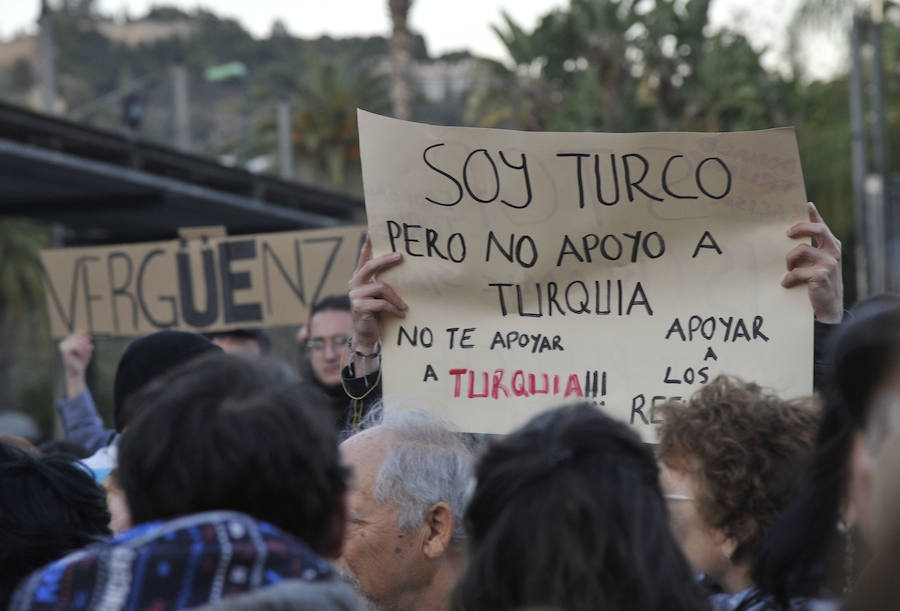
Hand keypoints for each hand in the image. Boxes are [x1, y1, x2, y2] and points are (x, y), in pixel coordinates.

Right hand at [59, 329, 92, 397]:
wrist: (77, 372)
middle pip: (79, 335)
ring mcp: (63, 345)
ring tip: (83, 354)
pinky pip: (77, 346)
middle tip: (87, 351)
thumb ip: (86, 339)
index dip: (85, 334)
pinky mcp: (64, 350)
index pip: (78, 331)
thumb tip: (85, 331)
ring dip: (84, 348)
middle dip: (85, 342)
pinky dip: (82, 351)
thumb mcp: (86, 348)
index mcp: (68, 341)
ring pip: (79, 341)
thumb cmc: (81, 360)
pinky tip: (80, 355)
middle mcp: (64, 342)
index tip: (90, 340)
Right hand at [348, 236, 405, 353]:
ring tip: (404, 307)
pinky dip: (393, 309)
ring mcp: (355, 295)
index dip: (367, 245)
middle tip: (400, 256)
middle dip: (386, 260)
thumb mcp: (379, 295)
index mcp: (359, 278)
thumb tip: (400, 264)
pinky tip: (400, 314)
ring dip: (396, 298)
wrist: (366, 335)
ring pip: (381, 287)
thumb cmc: (376, 313)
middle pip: (370, 267)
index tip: (371, 231)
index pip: (363, 258)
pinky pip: (381, 303)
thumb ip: (383, 281)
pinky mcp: (359, 307)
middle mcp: (354, 283)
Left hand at [782, 202, 842, 323]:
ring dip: (789, 261)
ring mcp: (829, 263)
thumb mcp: (815, 264)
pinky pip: (796, 272)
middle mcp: (833, 251)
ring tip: (788, 271)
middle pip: (818, 230)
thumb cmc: (817, 282)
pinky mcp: (821, 275)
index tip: (806, 204)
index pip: (822, 226)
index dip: (814, 214)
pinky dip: (788, 279)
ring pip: (801, 250)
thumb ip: (808, 251)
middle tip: (787, 233)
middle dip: (801, 228)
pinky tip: (786, 284)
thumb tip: (786, 238)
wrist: (828, 306)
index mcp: (831, 246)